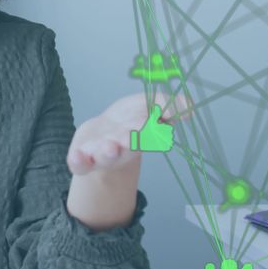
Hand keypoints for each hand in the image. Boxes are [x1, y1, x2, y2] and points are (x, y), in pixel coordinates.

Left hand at [67, 91, 192, 176]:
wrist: (101, 133)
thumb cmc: (130, 119)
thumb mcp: (150, 106)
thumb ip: (168, 105)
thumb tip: (190, 107)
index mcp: (142, 136)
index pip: (148, 133)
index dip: (151, 130)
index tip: (156, 125)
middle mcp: (122, 147)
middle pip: (127, 146)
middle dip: (129, 142)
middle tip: (131, 138)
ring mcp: (101, 154)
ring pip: (105, 156)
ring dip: (108, 153)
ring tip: (110, 147)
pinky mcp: (82, 158)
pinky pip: (79, 164)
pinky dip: (78, 161)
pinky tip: (77, 156)